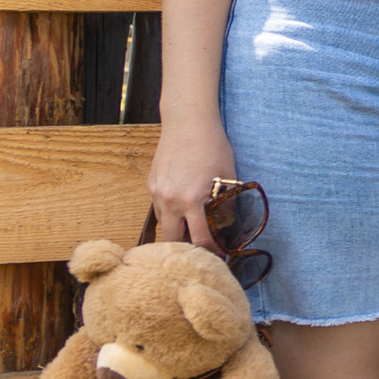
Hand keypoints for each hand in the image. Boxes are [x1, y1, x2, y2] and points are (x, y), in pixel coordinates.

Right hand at [147, 118, 238, 251]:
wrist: (187, 122)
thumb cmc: (213, 146)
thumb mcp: (228, 177)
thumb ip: (225, 205)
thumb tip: (226, 227)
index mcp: (192, 199)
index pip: (199, 239)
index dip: (210, 251)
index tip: (219, 256)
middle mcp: (171, 200)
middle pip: (172, 240)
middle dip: (186, 249)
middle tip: (201, 251)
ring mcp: (157, 193)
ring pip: (163, 225)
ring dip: (176, 232)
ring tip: (192, 232)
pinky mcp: (151, 185)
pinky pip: (159, 209)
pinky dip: (170, 215)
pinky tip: (183, 210)